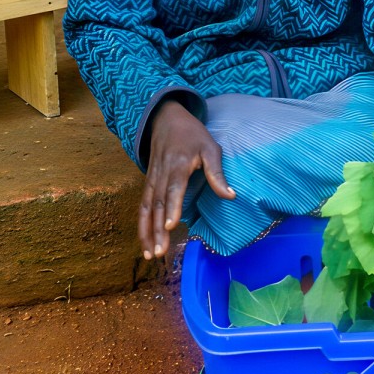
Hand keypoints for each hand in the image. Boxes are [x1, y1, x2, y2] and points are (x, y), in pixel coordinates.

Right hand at [137, 100, 234, 259]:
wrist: (166, 119)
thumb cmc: (192, 135)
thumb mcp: (210, 147)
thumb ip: (217, 173)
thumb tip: (231, 196)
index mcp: (178, 164)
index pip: (173, 189)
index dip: (171, 207)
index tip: (170, 226)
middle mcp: (161, 174)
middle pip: (156, 204)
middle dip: (156, 230)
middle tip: (159, 252)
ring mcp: (152, 179)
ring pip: (146, 208)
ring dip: (146, 232)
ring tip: (150, 255)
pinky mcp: (148, 183)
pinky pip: (142, 206)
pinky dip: (142, 225)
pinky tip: (145, 242)